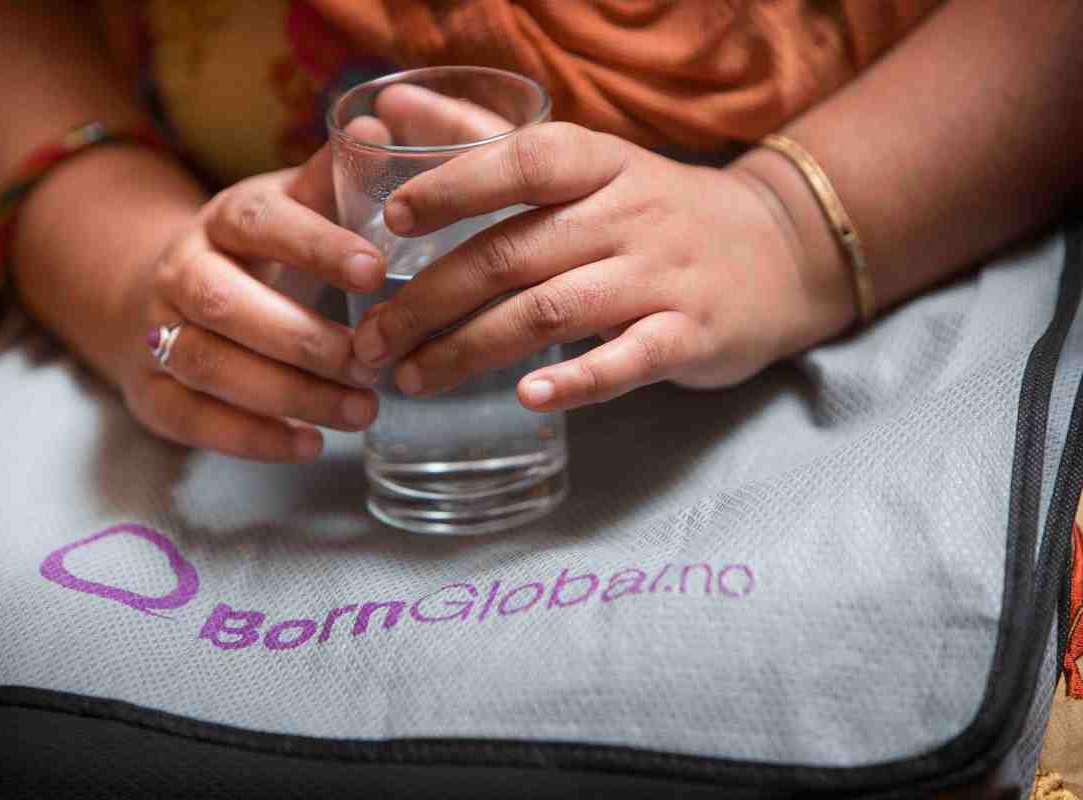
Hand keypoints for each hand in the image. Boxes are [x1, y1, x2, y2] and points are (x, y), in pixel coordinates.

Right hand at [114, 128, 391, 462]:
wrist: (167, 295)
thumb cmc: (260, 254)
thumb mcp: (293, 210)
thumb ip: (334, 183)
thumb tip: (382, 131)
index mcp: (224, 219)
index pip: (261, 224)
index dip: (315, 246)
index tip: (375, 272)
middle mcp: (182, 271)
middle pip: (227, 306)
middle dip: (305, 341)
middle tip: (373, 364)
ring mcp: (158, 333)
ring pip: (209, 365)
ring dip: (288, 394)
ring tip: (360, 411)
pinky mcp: (153, 392)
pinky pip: (193, 419)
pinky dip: (252, 438)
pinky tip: (310, 444)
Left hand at [350, 122, 850, 410]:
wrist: (778, 250)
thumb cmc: (654, 208)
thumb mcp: (584, 162)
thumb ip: (485, 136)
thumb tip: (390, 101)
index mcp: (597, 165)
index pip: (520, 160)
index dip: (453, 185)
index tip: (389, 220)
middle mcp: (627, 214)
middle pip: (513, 254)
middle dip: (428, 300)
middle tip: (371, 342)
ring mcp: (661, 277)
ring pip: (552, 311)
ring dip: (471, 349)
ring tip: (412, 380)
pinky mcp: (690, 336)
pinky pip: (628, 359)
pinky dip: (576, 380)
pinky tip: (525, 396)